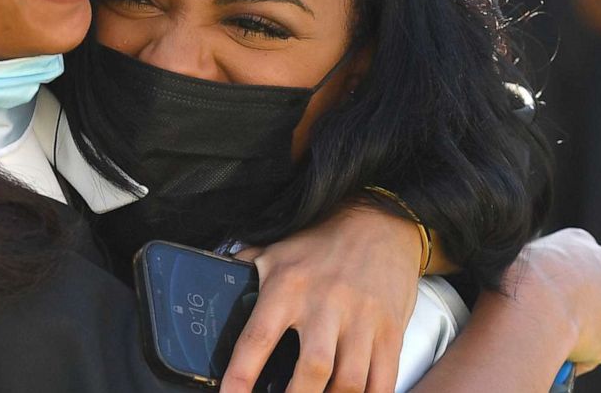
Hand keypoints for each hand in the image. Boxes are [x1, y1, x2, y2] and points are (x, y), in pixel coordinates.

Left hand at [222, 204, 423, 392]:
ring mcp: (362, 319)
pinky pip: (382, 379)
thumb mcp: (276, 250)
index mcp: (288, 286)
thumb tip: (211, 283)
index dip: (240, 375)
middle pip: (312, 368)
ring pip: (349, 380)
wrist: (380, 223)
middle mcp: (325, 304)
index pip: (257, 338)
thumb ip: (244, 269)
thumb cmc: (323, 242)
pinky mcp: (390, 330)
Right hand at [504, 228, 600, 373]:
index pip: (576, 258)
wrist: (536, 304)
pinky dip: (586, 350)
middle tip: (556, 318)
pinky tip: (562, 354)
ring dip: (588, 326)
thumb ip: (535, 267)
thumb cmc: (517, 280)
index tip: (549, 294)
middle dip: (584, 300)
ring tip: (556, 340)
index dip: (561, 278)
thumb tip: (526, 284)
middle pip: (600, 284)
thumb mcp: (518, 260)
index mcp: (579, 240)